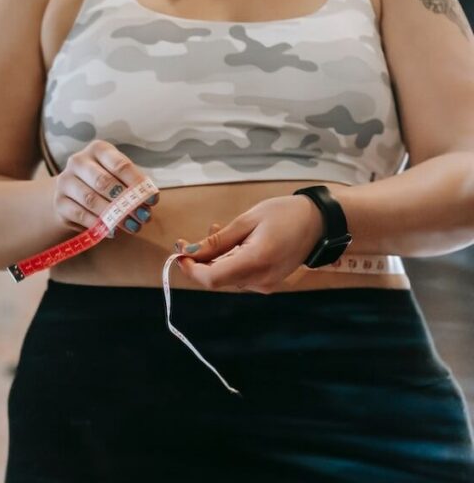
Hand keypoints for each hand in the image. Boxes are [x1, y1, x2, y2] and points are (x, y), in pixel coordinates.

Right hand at [52, 140, 158, 234]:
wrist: (72, 193)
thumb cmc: (104, 182)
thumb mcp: (119, 176)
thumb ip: (134, 186)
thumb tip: (148, 202)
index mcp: (98, 149)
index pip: (120, 165)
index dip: (138, 184)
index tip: (153, 200)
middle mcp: (78, 161)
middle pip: (103, 182)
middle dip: (126, 202)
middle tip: (143, 217)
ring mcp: (65, 181)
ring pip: (91, 200)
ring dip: (114, 216)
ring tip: (132, 226)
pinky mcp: (59, 202)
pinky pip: (81, 215)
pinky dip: (99, 224)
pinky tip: (113, 230)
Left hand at [175, 195, 323, 292]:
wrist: (320, 222)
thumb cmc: (285, 214)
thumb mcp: (247, 221)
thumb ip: (217, 241)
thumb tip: (188, 252)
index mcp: (255, 262)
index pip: (211, 279)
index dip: (190, 269)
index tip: (179, 252)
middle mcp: (260, 280)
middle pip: (216, 279)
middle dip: (199, 261)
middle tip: (190, 238)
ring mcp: (265, 284)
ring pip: (225, 277)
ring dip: (213, 258)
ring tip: (218, 231)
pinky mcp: (268, 283)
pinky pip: (239, 276)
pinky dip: (228, 261)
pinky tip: (232, 242)